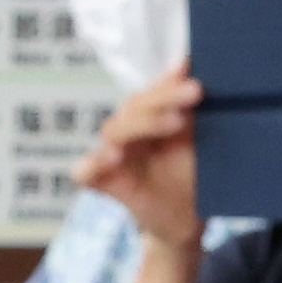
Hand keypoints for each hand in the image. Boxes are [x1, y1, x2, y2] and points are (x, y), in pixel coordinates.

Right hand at [83, 63, 204, 250]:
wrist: (187, 221)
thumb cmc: (189, 177)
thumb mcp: (196, 139)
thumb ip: (188, 106)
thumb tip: (188, 61)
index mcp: (147, 118)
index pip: (151, 93)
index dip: (170, 84)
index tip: (194, 78)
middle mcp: (128, 132)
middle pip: (134, 106)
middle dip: (165, 98)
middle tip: (195, 94)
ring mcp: (113, 157)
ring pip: (114, 131)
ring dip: (141, 123)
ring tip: (174, 122)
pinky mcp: (103, 183)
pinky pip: (85, 171)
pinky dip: (93, 163)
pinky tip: (114, 157)